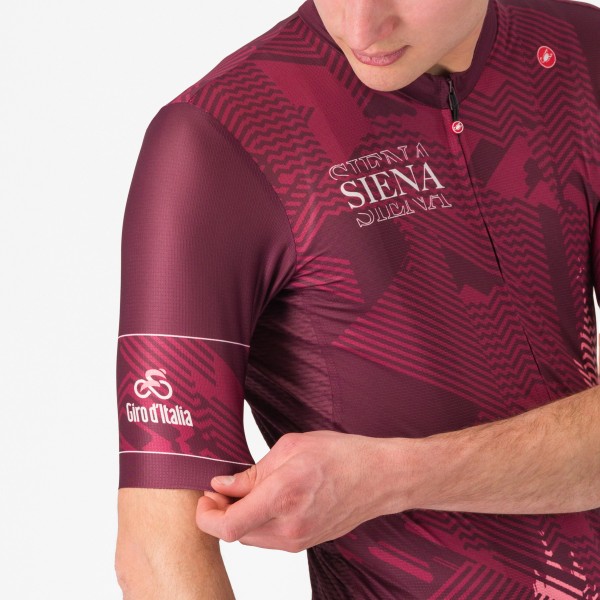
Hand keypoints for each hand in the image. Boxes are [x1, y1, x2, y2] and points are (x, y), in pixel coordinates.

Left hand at [195, 430, 404, 551]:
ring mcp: (298, 541)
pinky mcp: (305, 544)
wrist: (379, 478)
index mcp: (283, 497)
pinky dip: (259, 522)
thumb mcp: (291, 448)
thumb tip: (222, 486)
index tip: (206, 497)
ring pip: (250, 538)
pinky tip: (270, 499)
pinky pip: (269, 538)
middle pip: (234, 534)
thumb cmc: (340, 455)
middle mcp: (288, 527)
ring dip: (240, 518)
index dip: (206, 515)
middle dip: (221, 512)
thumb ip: (252, 472)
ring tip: (250, 489)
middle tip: (224, 487)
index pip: (227, 526)